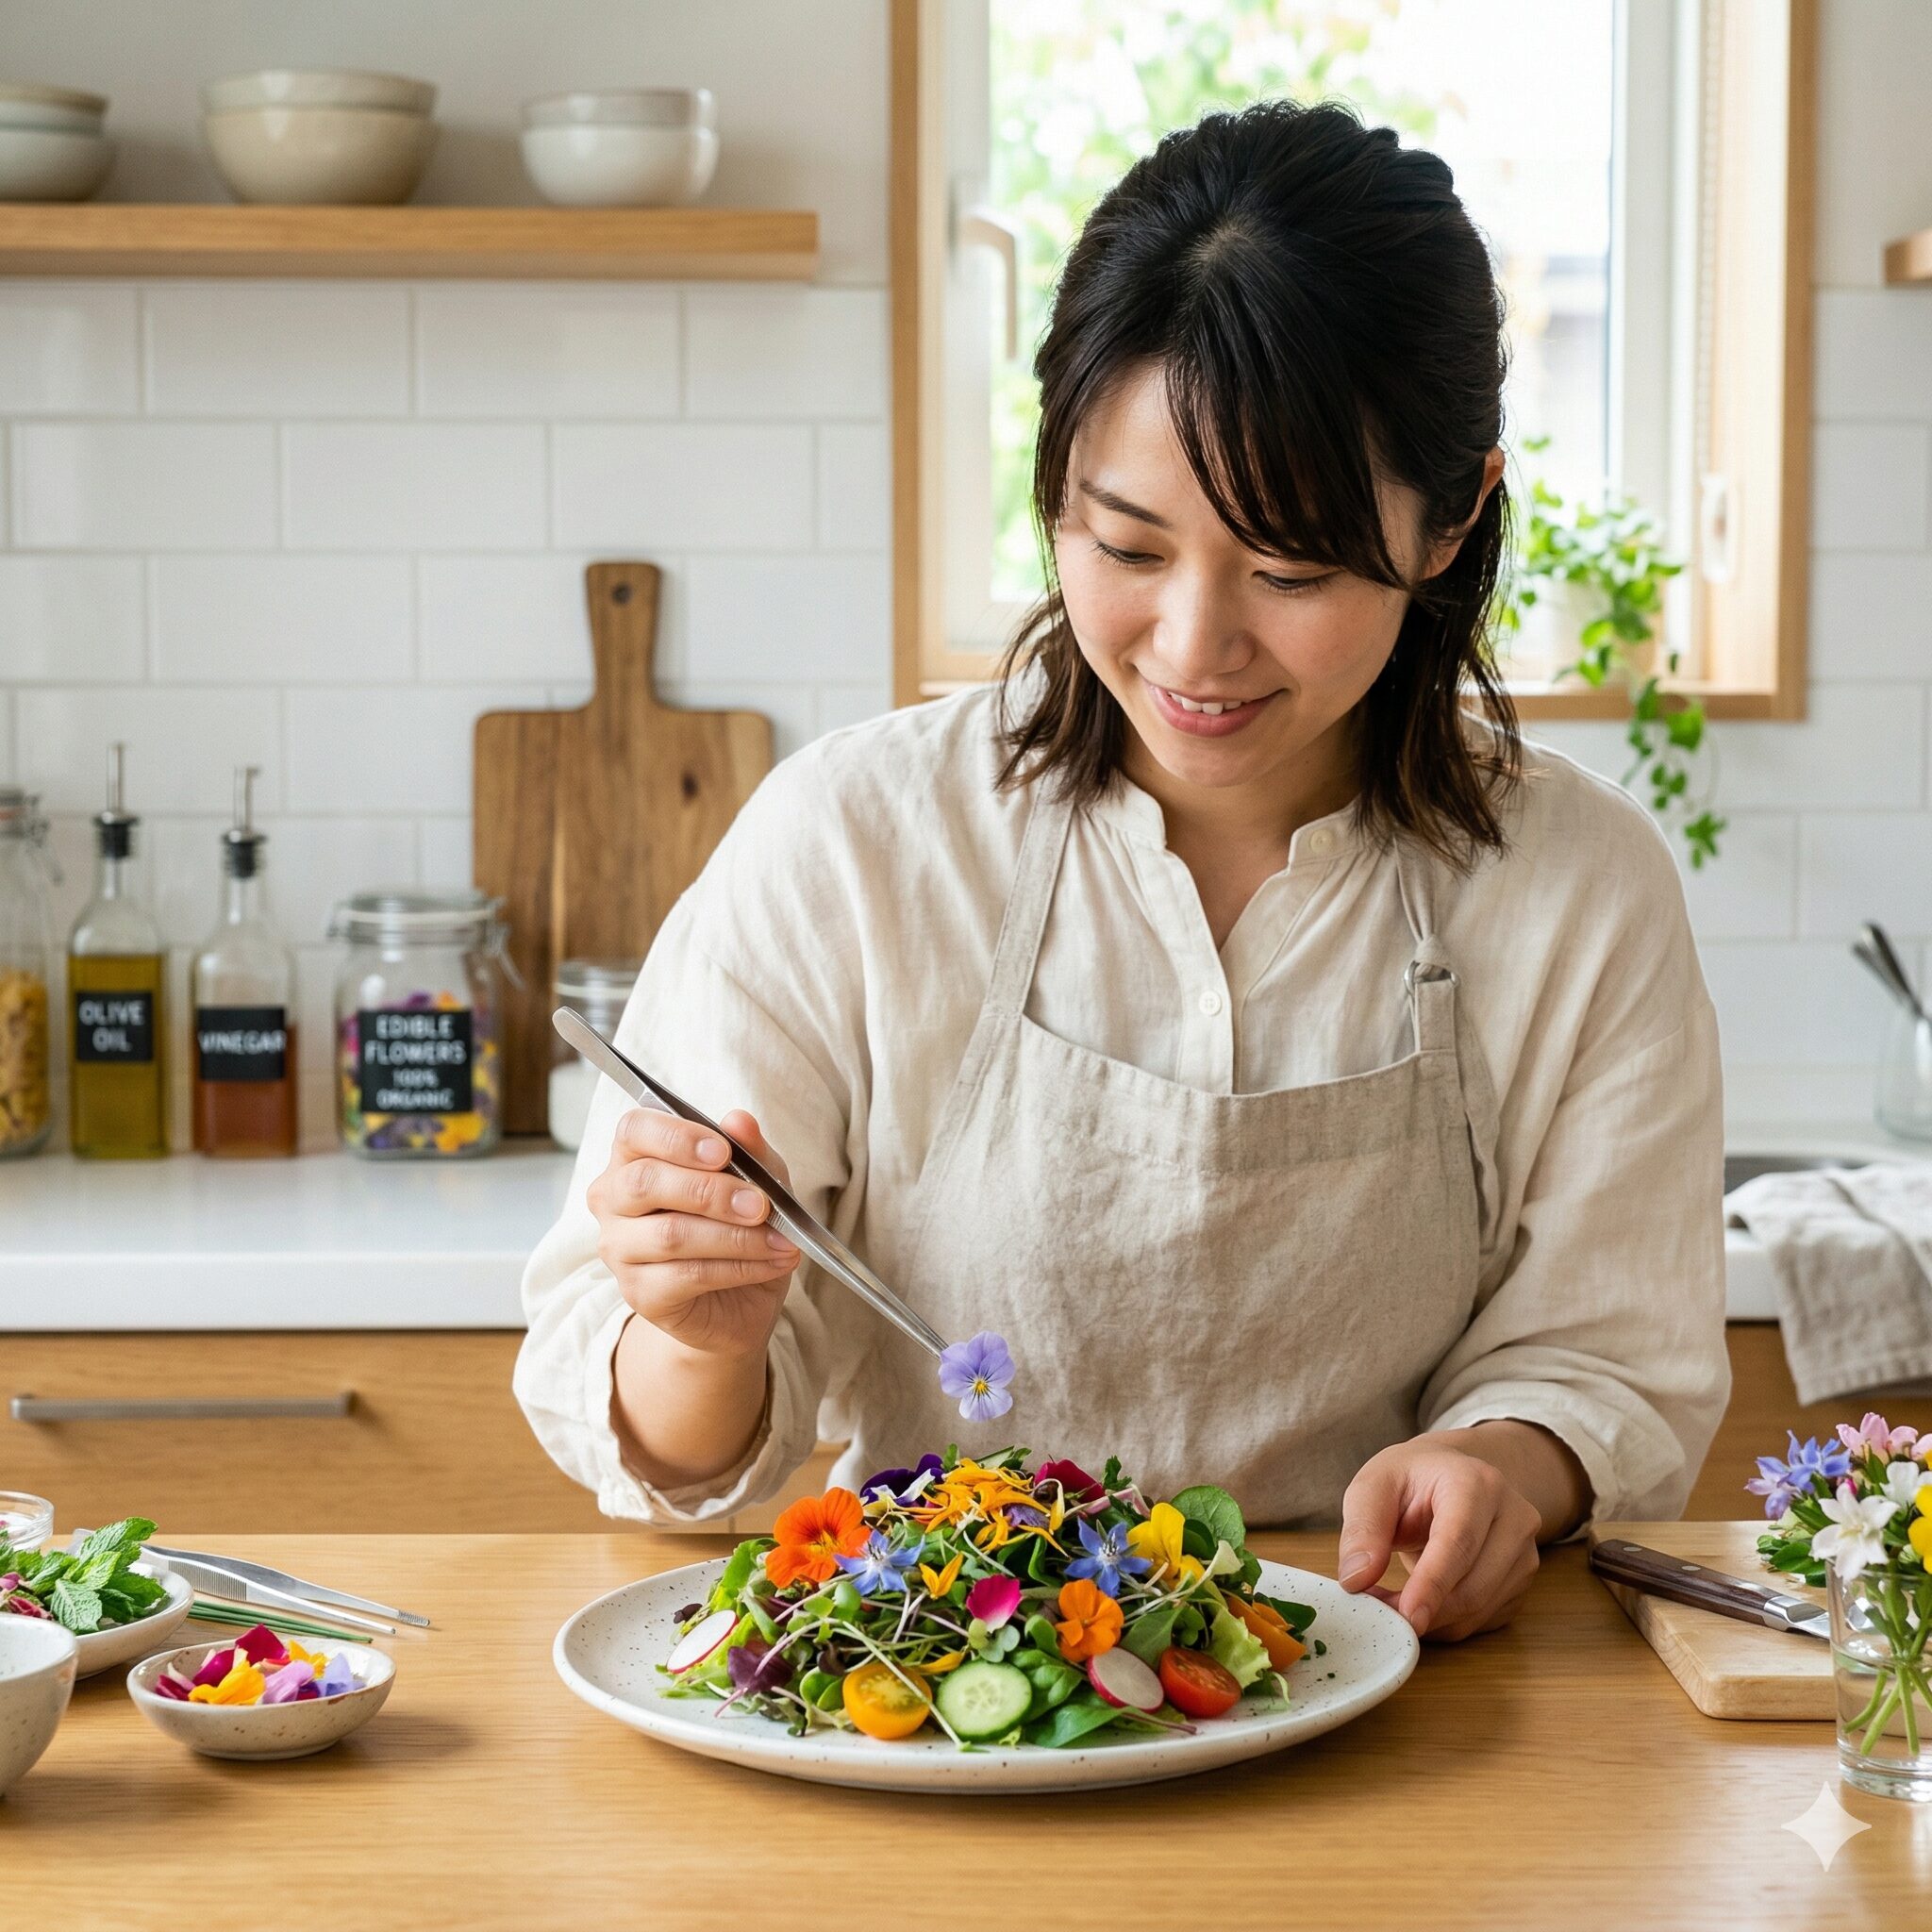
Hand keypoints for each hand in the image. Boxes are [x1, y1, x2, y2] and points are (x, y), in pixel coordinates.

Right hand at [588, 1107, 800, 1358]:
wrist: (739, 1299)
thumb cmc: (738, 1223)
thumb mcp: (758, 1179)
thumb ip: (749, 1150)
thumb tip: (740, 1121)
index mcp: (634, 1157)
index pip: (634, 1130)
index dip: (677, 1137)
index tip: (723, 1152)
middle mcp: (614, 1199)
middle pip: (645, 1182)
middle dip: (711, 1192)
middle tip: (761, 1204)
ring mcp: (619, 1249)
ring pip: (670, 1234)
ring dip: (734, 1236)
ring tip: (779, 1239)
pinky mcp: (638, 1293)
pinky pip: (687, 1275)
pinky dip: (738, 1267)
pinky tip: (771, 1262)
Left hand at [1334, 1432, 1547, 1641]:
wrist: (1452, 1474)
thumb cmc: (1412, 1478)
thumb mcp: (1373, 1486)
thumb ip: (1362, 1529)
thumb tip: (1356, 1579)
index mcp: (1476, 1483)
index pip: (1458, 1543)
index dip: (1432, 1585)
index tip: (1406, 1617)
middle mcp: (1513, 1517)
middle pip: (1473, 1586)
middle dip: (1423, 1609)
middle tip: (1377, 1611)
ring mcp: (1525, 1552)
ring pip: (1479, 1610)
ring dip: (1432, 1620)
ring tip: (1393, 1601)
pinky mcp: (1522, 1582)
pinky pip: (1484, 1620)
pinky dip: (1448, 1623)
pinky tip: (1423, 1603)